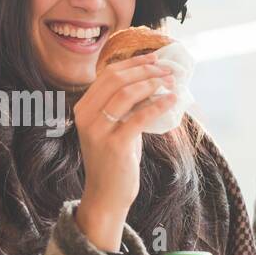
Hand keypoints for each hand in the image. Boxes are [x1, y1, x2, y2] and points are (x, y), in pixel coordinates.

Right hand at [73, 56, 177, 250]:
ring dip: (152, 84)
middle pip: (116, 79)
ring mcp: (98, 131)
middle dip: (145, 70)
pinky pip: (140, 117)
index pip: (108, 75)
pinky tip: (172, 100)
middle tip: (168, 70)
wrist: (106, 195)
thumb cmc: (113, 160)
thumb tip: (153, 82)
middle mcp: (86, 116)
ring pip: (126, 94)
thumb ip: (124, 107)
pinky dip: (159, 105)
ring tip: (171, 82)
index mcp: (83, 108)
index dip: (133, 63)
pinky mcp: (114, 145)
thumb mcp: (113, 128)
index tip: (154, 59)